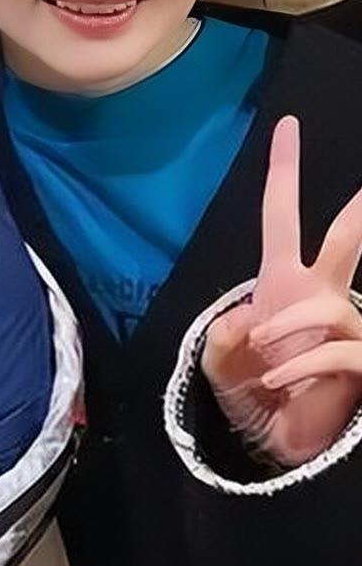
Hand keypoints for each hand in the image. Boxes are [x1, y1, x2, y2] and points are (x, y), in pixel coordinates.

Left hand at [201, 115, 361, 466]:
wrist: (273, 438)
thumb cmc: (251, 388)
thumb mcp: (219, 360)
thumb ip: (221, 337)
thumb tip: (246, 319)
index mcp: (283, 279)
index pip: (282, 214)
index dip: (284, 171)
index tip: (287, 127)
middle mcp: (321, 293)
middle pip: (345, 238)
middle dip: (361, 210)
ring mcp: (345, 325)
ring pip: (329, 305)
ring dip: (289, 327)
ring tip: (262, 352)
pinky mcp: (359, 361)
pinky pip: (339, 350)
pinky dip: (301, 364)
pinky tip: (276, 379)